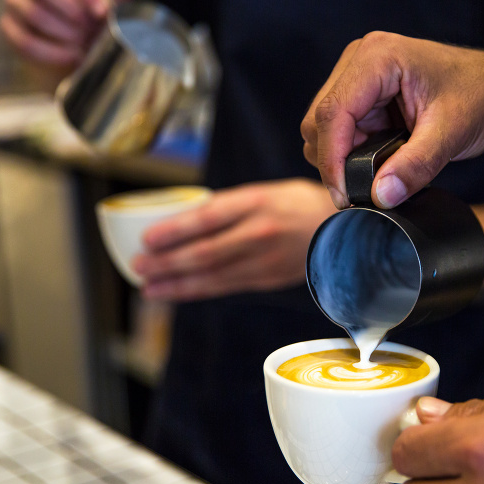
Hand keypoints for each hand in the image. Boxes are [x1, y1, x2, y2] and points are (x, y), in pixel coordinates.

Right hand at [0, 0, 140, 67]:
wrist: (73, 48)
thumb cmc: (88, 18)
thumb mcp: (105, 4)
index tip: (100, 11)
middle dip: (71, 11)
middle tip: (88, 28)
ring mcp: (15, 1)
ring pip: (34, 13)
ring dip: (64, 33)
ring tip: (82, 43)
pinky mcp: (8, 27)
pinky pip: (25, 40)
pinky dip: (53, 52)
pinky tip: (71, 55)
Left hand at [132, 179, 337, 300]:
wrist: (345, 231)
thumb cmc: (300, 206)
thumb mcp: (265, 192)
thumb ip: (229, 205)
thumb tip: (183, 221)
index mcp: (257, 202)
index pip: (207, 218)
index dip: (174, 231)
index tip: (146, 239)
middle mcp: (260, 232)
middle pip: (205, 252)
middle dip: (167, 262)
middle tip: (137, 266)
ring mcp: (265, 260)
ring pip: (212, 276)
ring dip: (176, 283)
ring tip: (148, 287)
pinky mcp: (268, 279)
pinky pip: (226, 287)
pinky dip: (197, 290)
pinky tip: (176, 292)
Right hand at [300, 31, 483, 209]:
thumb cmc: (480, 97)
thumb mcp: (452, 133)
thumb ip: (416, 165)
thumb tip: (380, 195)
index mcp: (378, 57)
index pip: (333, 111)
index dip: (332, 159)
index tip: (345, 195)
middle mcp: (360, 62)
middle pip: (319, 121)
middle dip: (335, 162)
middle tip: (364, 192)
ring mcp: (357, 79)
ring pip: (322, 130)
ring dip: (342, 160)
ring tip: (379, 172)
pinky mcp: (361, 98)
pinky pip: (338, 134)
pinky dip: (350, 156)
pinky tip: (378, 162)